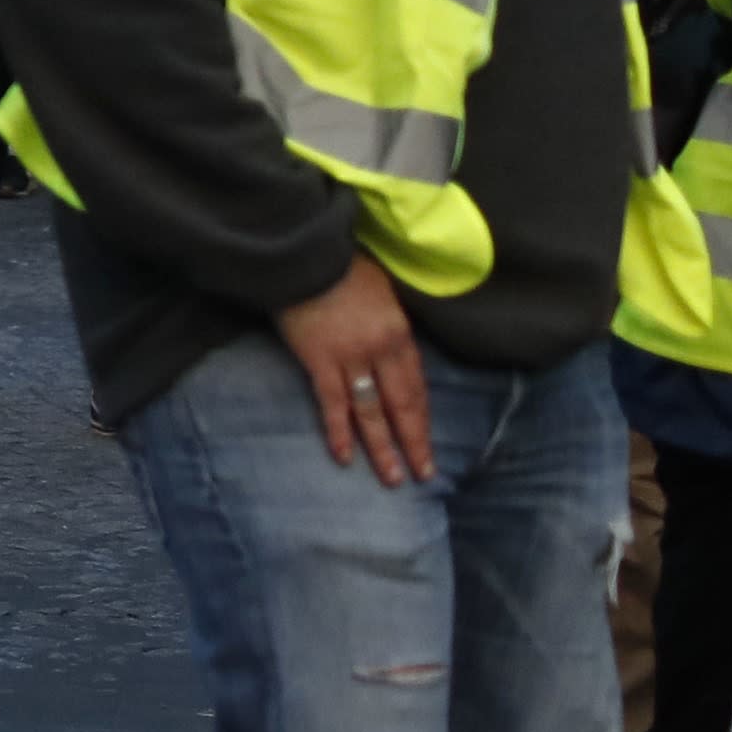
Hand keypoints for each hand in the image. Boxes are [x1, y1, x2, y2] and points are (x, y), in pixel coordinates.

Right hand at [273, 250, 428, 486]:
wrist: (304, 253)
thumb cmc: (340, 266)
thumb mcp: (381, 291)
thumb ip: (388, 323)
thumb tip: (393, 348)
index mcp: (399, 333)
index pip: (416, 386)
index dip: (422, 419)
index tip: (427, 443)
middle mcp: (381, 351)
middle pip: (402, 405)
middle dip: (414, 442)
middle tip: (424, 474)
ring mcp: (351, 358)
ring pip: (372, 412)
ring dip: (383, 448)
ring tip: (393, 479)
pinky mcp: (319, 360)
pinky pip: (332, 403)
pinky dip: (339, 431)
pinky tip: (345, 457)